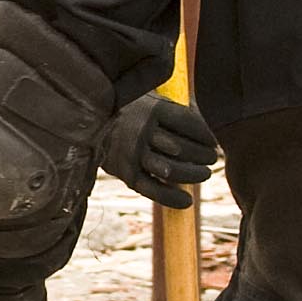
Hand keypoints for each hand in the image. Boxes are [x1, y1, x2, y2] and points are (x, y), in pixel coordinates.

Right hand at [100, 93, 217, 207]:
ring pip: (171, 170)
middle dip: (203, 156)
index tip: (213, 142)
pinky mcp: (126, 174)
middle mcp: (142, 131)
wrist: (88, 123)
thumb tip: (209, 118)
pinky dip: (172, 198)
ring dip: (193, 175)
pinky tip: (187, 201)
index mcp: (152, 109)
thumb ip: (177, 107)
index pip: (189, 124)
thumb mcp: (150, 99)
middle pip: (182, 148)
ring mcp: (133, 154)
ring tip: (204, 174)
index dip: (206, 135)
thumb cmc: (131, 111)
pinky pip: (153, 190)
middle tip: (211, 158)